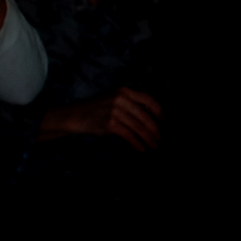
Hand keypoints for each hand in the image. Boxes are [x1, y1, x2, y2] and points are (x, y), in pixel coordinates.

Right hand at [47, 87, 162, 151]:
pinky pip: (129, 135)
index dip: (158, 111)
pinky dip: (137, 143)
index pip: (148, 99)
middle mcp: (121, 99)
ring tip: (153, 145)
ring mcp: (115, 111)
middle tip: (160, 138)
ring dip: (148, 138)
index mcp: (124, 91)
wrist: (76, 115)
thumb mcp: (114, 99)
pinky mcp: (110, 124)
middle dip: (155, 129)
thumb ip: (131, 104)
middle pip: (145, 116)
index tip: (163, 121)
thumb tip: (151, 117)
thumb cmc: (98, 109)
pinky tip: (142, 148)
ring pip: (138, 127)